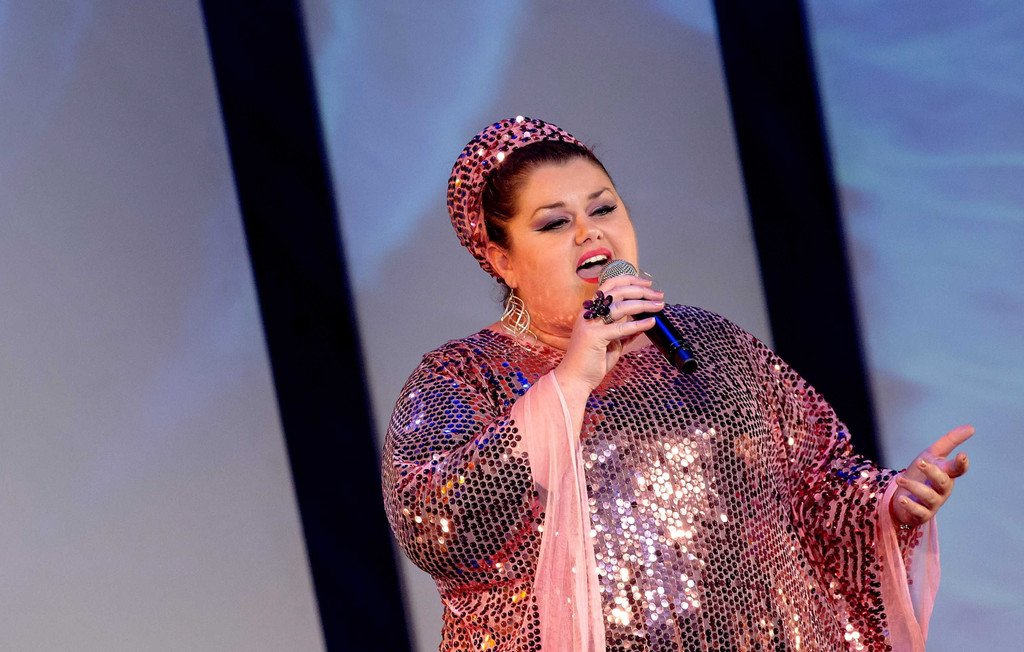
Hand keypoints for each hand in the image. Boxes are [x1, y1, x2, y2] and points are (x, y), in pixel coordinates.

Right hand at [554, 274, 661, 396]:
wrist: (575, 379)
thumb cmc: (591, 361)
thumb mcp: (612, 343)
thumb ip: (625, 332)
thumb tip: (643, 323)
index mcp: (591, 311)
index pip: (610, 285)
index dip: (629, 280)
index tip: (647, 284)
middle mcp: (589, 313)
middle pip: (617, 291)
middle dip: (641, 290)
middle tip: (659, 295)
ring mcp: (591, 324)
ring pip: (620, 306)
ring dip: (643, 304)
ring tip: (659, 306)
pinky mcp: (594, 337)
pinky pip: (620, 327)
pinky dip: (638, 324)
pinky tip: (651, 323)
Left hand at [890, 424, 973, 527]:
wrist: (904, 497)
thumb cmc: (923, 474)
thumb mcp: (932, 454)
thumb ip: (950, 441)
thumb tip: (971, 427)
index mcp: (947, 474)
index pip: (958, 469)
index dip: (961, 464)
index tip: (962, 455)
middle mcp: (942, 490)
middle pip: (942, 481)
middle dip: (933, 472)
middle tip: (920, 461)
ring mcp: (933, 503)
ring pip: (928, 496)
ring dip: (914, 486)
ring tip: (899, 478)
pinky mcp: (921, 514)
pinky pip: (918, 511)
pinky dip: (911, 505)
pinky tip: (902, 498)